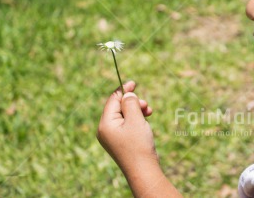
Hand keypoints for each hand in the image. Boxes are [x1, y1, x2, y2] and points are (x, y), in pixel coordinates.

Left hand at [97, 81, 182, 196]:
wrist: (143, 170)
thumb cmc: (138, 145)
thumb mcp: (135, 119)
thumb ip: (130, 103)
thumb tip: (127, 94)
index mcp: (105, 123)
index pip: (112, 100)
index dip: (123, 90)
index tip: (134, 83)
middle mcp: (105, 129)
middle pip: (118, 107)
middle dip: (133, 103)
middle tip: (146, 106)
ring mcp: (112, 136)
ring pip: (124, 115)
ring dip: (137, 110)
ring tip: (149, 113)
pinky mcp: (121, 141)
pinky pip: (127, 124)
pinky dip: (136, 119)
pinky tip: (145, 122)